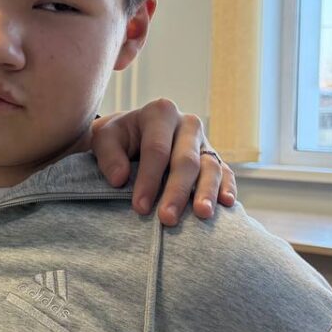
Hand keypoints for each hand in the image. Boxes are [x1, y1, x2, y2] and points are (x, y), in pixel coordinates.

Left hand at [90, 100, 236, 225]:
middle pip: (186, 160)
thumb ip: (108, 155)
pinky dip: (227, 187)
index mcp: (160, 113)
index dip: (149, 180)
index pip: (156, 150)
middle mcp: (187, 124)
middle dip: (176, 191)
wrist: (133, 134)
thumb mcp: (104, 138)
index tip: (140, 207)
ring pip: (210, 167)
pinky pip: (226, 172)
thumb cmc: (118, 138)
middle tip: (167, 218)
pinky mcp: (215, 158)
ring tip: (202, 214)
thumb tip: (120, 179)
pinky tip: (226, 204)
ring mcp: (204, 142)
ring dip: (206, 192)